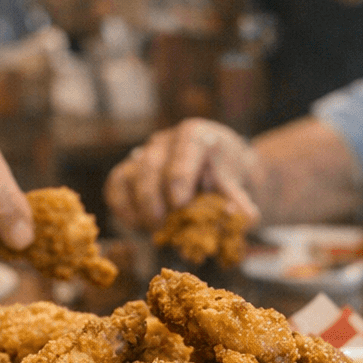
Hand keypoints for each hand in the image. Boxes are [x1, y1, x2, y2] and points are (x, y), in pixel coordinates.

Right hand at [104, 118, 262, 231]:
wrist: (222, 177)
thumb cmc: (232, 179)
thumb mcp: (243, 186)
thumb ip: (241, 201)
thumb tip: (247, 219)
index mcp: (198, 135)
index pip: (185, 145)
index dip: (180, 174)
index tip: (179, 204)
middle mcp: (166, 140)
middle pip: (150, 163)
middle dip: (153, 197)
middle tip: (161, 225)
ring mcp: (145, 154)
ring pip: (128, 174)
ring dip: (137, 205)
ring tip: (151, 228)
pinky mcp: (131, 172)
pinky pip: (115, 185)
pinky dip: (121, 206)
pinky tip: (136, 225)